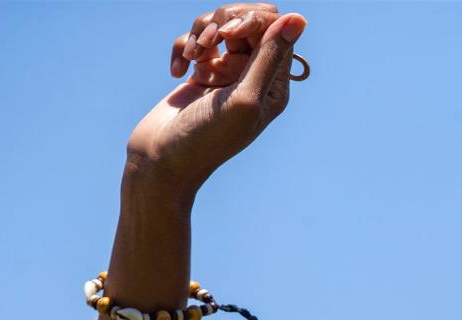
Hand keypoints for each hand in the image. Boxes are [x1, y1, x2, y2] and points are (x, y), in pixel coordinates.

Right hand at [125, 4, 306, 193]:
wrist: (162, 158)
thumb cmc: (207, 138)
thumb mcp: (245, 98)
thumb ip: (270, 57)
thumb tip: (299, 18)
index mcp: (274, 85)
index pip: (276, 29)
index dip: (252, 20)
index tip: (229, 35)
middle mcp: (254, 76)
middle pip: (249, 19)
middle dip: (225, 21)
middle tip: (210, 40)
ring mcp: (226, 72)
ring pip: (220, 23)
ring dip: (202, 32)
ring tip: (192, 57)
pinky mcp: (200, 70)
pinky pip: (196, 39)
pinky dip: (184, 46)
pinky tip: (178, 71)